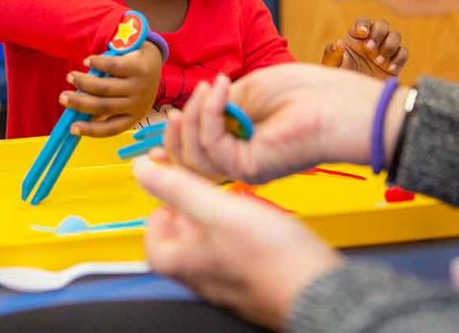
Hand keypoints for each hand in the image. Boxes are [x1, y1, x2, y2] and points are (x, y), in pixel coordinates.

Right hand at [61, 42, 162, 136]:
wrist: (152, 58)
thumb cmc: (130, 81)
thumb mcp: (122, 98)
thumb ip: (103, 105)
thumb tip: (75, 116)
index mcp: (133, 116)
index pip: (111, 128)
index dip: (90, 130)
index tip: (71, 128)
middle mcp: (139, 104)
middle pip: (104, 106)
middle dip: (79, 103)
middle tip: (62, 98)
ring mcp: (140, 86)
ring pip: (105, 87)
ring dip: (84, 82)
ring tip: (70, 77)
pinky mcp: (139, 68)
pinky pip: (113, 67)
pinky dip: (97, 64)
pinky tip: (87, 62)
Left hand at [135, 158, 341, 328]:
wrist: (317, 290)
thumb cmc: (269, 257)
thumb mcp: (217, 210)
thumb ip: (178, 188)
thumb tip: (141, 168)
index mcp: (184, 265)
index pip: (153, 241)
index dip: (159, 212)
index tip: (172, 192)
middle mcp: (203, 279)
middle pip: (181, 244)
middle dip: (188, 212)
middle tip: (201, 189)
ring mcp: (229, 284)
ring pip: (210, 248)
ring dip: (215, 222)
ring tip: (230, 200)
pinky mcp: (255, 282)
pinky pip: (235, 256)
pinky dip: (238, 235)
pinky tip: (256, 222)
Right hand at [153, 66, 386, 183]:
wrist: (342, 105)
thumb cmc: (306, 92)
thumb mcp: (248, 91)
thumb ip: (215, 107)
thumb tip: (182, 113)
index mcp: (242, 145)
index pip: (197, 154)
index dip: (175, 139)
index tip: (166, 118)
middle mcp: (241, 162)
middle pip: (188, 161)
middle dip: (177, 131)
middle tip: (181, 105)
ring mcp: (245, 168)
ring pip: (194, 157)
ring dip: (194, 115)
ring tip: (210, 87)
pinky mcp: (250, 168)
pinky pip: (211, 145)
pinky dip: (208, 113)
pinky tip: (219, 90)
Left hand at [322, 17, 407, 76]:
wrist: (354, 98)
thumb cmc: (341, 77)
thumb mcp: (332, 66)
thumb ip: (333, 54)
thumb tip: (339, 43)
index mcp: (355, 36)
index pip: (363, 22)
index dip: (363, 24)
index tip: (362, 33)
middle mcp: (372, 40)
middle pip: (382, 25)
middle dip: (379, 34)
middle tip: (370, 49)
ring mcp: (385, 50)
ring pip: (395, 36)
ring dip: (389, 46)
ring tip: (379, 62)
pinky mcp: (395, 62)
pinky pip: (403, 53)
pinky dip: (398, 59)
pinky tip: (389, 68)